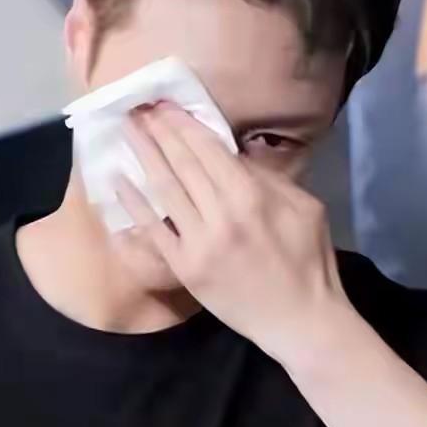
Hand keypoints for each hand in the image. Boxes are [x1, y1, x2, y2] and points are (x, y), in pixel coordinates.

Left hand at [115, 103, 348, 360]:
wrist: (301, 322)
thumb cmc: (308, 260)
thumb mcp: (303, 207)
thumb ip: (267, 177)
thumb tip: (232, 153)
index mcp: (251, 196)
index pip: (208, 150)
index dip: (183, 124)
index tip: (164, 105)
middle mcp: (220, 214)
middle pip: (181, 163)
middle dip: (158, 132)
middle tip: (137, 109)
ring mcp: (198, 243)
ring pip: (164, 189)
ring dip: (142, 156)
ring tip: (128, 131)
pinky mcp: (184, 267)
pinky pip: (153, 231)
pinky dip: (134, 204)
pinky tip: (118, 181)